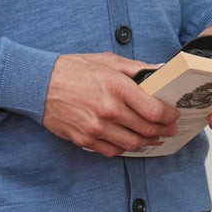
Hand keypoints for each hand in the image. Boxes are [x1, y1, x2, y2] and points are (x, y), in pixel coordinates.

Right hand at [41, 52, 181, 157]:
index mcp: (117, 87)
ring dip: (147, 142)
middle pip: (146, 129)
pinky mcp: (84, 138)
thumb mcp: (107, 60)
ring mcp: (96, 127)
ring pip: (132, 144)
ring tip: (154, 137)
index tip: (173, 115)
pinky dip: (124, 148)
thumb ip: (136, 68)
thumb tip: (160, 70)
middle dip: (163, 130)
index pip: (154, 110)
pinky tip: (129, 142)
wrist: (38, 83)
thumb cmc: (72, 69)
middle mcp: (108, 109)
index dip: (169, 116)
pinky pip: (111, 151)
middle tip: (169, 128)